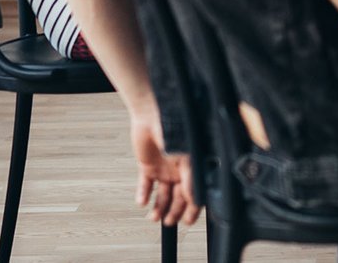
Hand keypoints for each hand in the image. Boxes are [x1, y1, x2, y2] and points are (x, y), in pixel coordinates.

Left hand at [129, 112, 199, 227]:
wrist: (151, 114)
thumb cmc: (176, 128)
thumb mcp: (187, 157)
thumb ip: (190, 179)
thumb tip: (194, 199)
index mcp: (193, 166)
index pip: (195, 192)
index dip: (193, 207)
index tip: (188, 220)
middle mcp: (179, 170)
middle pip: (178, 197)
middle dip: (175, 211)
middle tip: (169, 222)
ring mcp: (163, 168)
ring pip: (163, 194)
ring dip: (159, 207)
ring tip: (154, 217)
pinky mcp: (147, 166)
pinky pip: (146, 184)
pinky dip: (144, 194)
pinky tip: (142, 202)